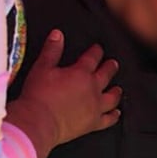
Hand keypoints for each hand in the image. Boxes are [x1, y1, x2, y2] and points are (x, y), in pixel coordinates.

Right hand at [13, 31, 121, 145]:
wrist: (39, 122)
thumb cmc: (39, 96)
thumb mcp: (42, 68)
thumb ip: (51, 50)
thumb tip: (57, 34)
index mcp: (81, 73)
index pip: (93, 57)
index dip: (96, 51)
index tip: (98, 48)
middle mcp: (93, 88)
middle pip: (106, 74)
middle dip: (110, 67)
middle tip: (113, 64)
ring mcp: (95, 107)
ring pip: (112, 97)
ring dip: (116, 91)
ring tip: (118, 88)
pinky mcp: (93, 123)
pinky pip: (109, 119)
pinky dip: (114, 115)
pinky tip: (116, 113)